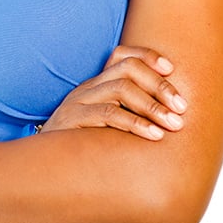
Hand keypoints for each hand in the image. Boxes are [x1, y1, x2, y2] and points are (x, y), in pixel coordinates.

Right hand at [38, 45, 186, 139]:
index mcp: (96, 85)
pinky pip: (108, 114)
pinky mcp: (72, 120)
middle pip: (127, 69)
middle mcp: (87, 88)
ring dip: (153, 106)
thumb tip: (171, 119)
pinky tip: (154, 135)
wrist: (39, 166)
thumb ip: (128, 117)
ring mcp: (78, 102)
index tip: (172, 69)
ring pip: (120, 88)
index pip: (122, 55)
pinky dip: (135, 123)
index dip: (148, 56)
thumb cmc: (81, 148)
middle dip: (160, 86)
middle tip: (183, 108)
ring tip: (174, 124)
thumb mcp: (104, 127)